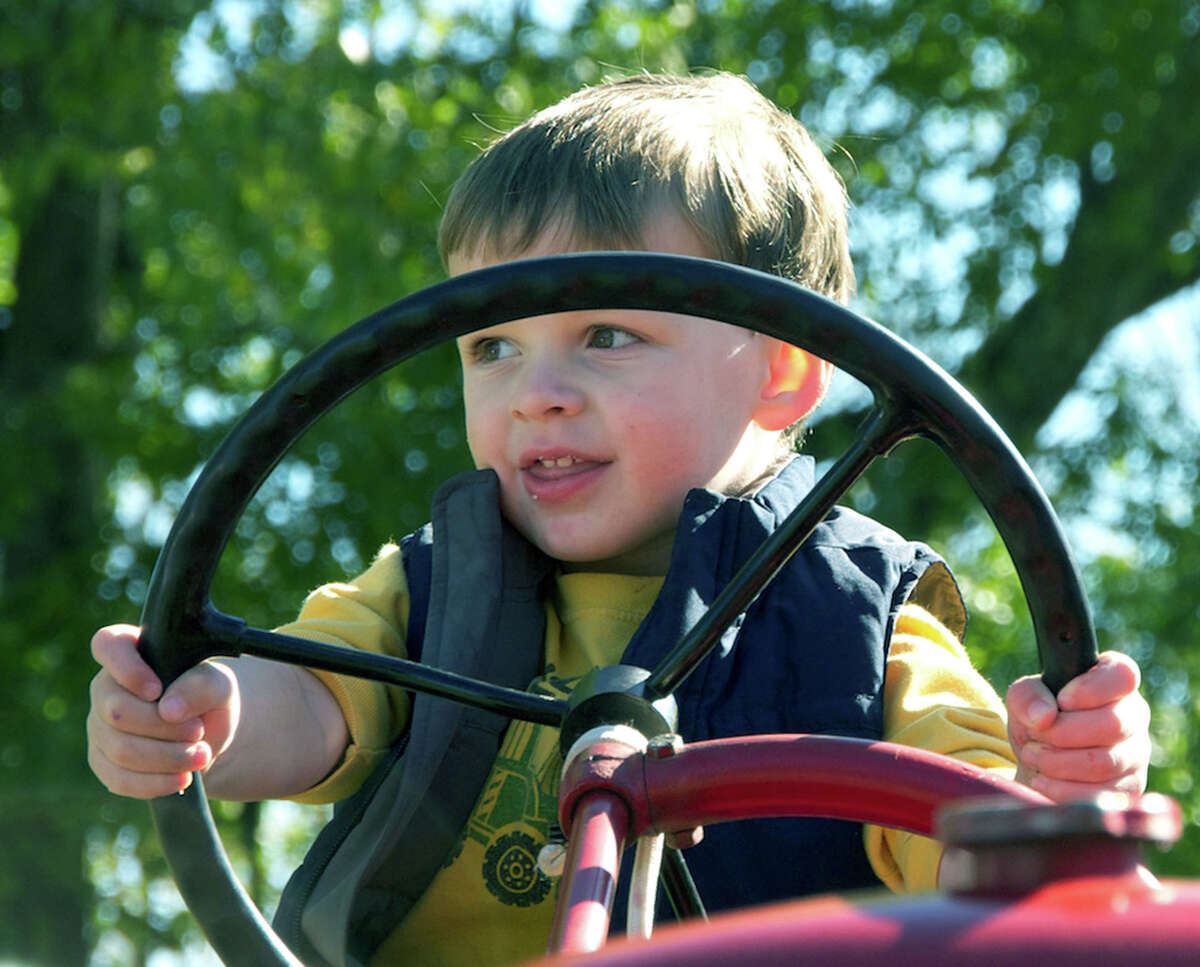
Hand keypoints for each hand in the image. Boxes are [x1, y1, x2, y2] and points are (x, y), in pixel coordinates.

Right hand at [87, 624, 240, 798]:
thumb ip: (200, 686)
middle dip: (163, 728)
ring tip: (200, 756)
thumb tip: (169, 709)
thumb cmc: (208, 698)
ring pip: (120, 749)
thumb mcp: (218, 685)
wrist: (208, 735)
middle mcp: (106, 687)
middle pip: (116, 711)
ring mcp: (99, 726)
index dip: (127, 669)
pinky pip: (119, 778)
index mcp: (130, 652)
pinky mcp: (104, 762)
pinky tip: (182, 779)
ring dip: (166, 757)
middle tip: (198, 732)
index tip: (157, 690)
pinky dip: (155, 782)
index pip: (108, 645)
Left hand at [1006, 650, 1149, 800]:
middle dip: (1062, 732)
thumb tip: (1043, 716)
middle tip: (1035, 735)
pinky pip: (1098, 795)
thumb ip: (1027, 696)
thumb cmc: (1038, 722)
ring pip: (1104, 762)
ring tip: (1033, 755)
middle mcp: (1133, 718)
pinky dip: (1061, 789)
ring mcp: (1135, 757)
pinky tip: (1042, 780)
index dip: (1091, 689)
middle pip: (1112, 724)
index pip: (1123, 675)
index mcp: (1114, 685)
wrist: (1037, 765)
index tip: (1062, 701)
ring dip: (1057, 762)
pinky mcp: (1127, 792)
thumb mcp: (1024, 700)